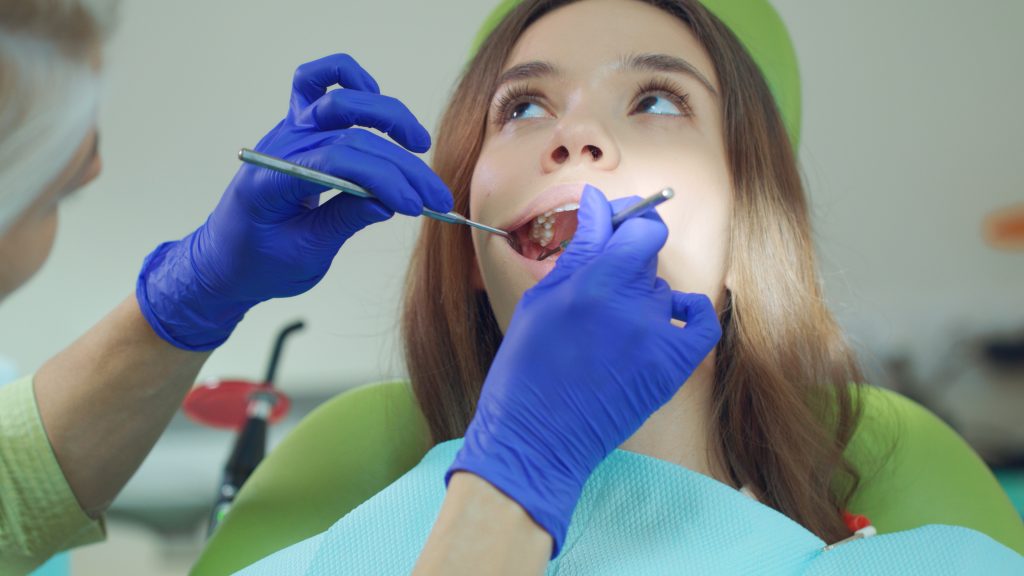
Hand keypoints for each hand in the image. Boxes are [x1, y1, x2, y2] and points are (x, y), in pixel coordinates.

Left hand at [137, 53, 451, 349]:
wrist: (225, 259)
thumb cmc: (258, 262)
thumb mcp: (305, 254)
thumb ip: (345, 221)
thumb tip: (390, 201)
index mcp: (271, 180)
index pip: (339, 163)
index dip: (384, 182)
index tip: (416, 208)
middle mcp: (280, 146)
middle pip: (352, 137)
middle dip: (402, 167)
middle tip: (435, 198)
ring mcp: (287, 131)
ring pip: (341, 100)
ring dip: (387, 116)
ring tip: (419, 144)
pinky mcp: (297, 127)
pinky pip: (316, 81)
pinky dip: (348, 78)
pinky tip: (376, 97)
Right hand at [446, 185, 721, 556]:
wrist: (536, 438)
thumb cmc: (527, 368)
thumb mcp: (542, 300)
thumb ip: (579, 250)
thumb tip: (599, 204)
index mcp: (594, 284)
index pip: (641, 229)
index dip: (631, 220)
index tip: (617, 222)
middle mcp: (631, 306)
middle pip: (648, 258)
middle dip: (625, 263)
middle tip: (597, 287)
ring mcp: (656, 338)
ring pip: (662, 292)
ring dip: (641, 298)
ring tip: (609, 328)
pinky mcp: (671, 368)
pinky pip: (700, 323)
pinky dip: (689, 314)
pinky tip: (670, 317)